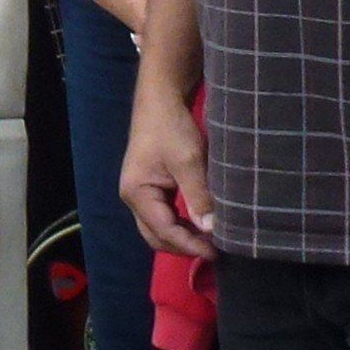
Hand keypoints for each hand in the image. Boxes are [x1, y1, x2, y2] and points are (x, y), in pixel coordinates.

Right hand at [120, 76, 214, 257]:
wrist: (161, 98)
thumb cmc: (171, 127)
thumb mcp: (188, 160)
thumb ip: (198, 195)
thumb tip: (211, 228)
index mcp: (137, 192)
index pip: (163, 230)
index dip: (189, 244)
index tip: (216, 251)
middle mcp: (133, 196)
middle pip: (156, 235)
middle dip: (183, 246)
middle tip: (214, 250)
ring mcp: (141, 192)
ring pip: (159, 227)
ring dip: (183, 236)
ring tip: (210, 241)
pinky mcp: (151, 186)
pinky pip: (164, 215)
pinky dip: (181, 224)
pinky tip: (200, 224)